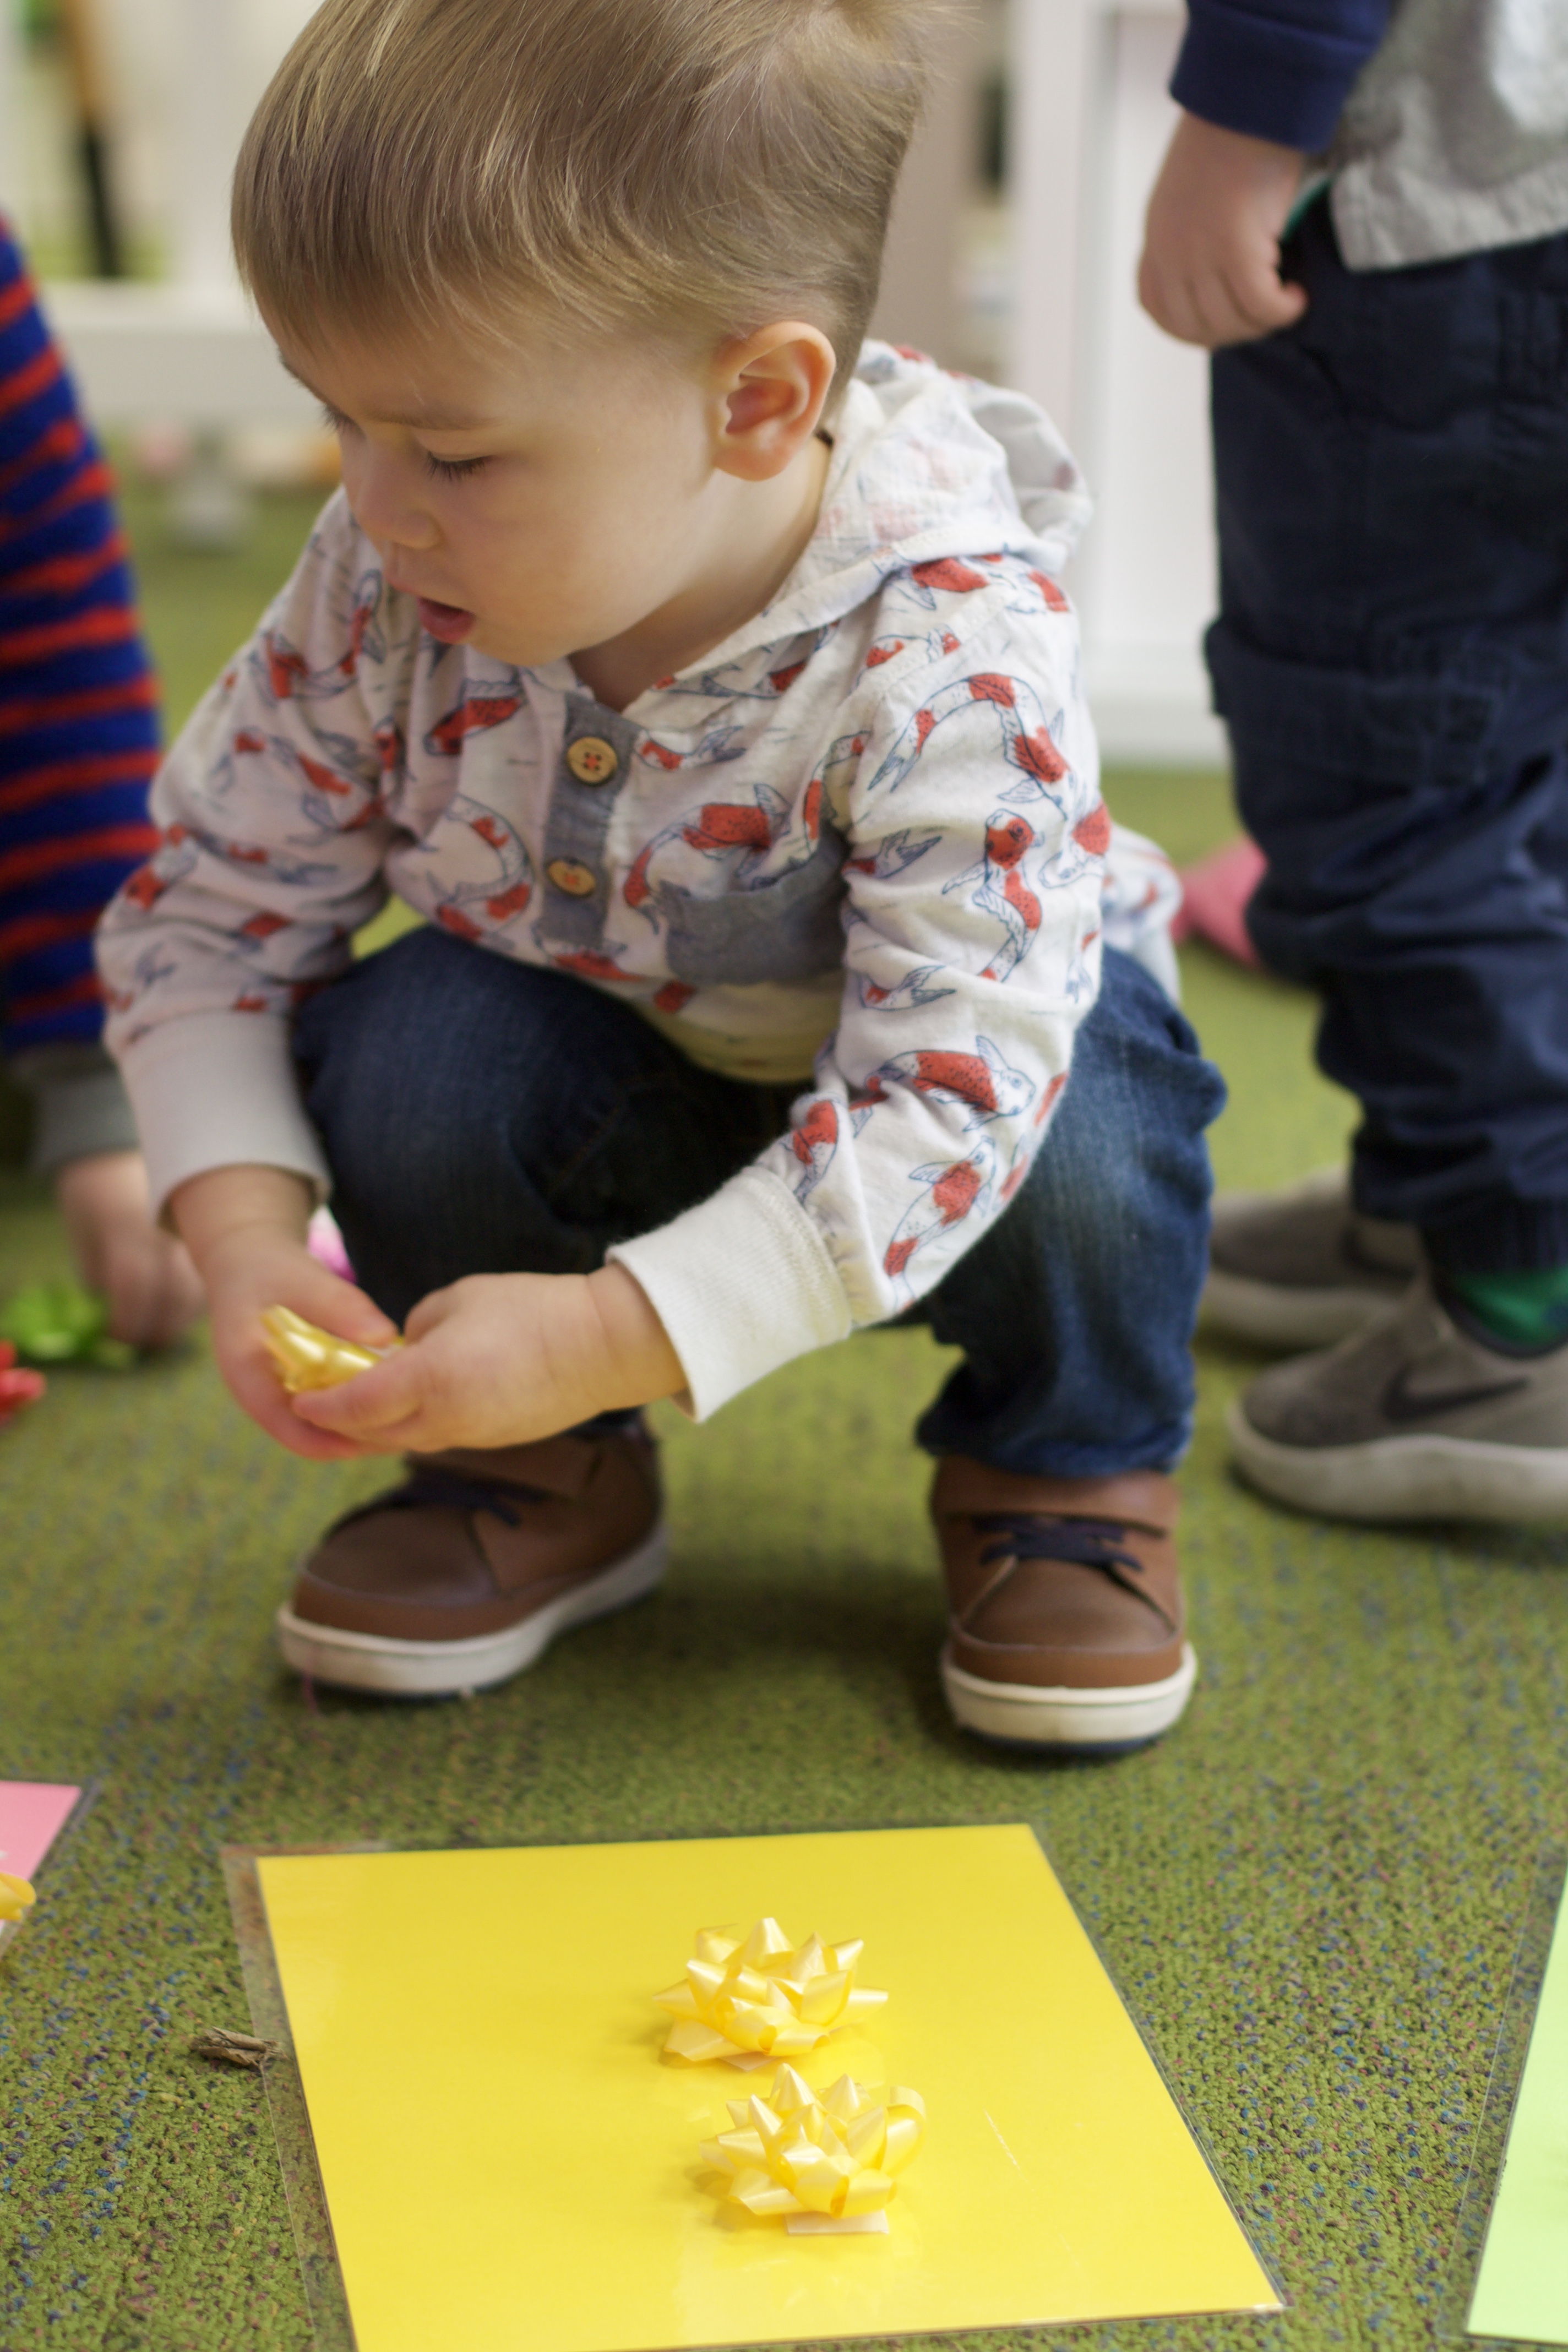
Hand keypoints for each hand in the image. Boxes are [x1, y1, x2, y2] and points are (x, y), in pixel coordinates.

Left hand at [54, 1150, 205, 1347]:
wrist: (125, 1152)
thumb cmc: (94, 1193)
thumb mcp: (83, 1231)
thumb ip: (97, 1274)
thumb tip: (110, 1319)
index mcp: (126, 1225)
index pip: (134, 1280)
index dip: (126, 1317)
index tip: (115, 1335)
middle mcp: (165, 1231)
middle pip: (173, 1294)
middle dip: (154, 1328)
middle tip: (136, 1341)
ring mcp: (189, 1234)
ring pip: (196, 1292)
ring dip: (177, 1320)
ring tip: (156, 1330)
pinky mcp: (205, 1239)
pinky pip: (205, 1282)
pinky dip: (191, 1302)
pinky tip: (176, 1308)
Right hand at [171, 1164, 400, 1460]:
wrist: (245, 1259)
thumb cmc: (268, 1267)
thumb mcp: (301, 1279)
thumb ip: (339, 1306)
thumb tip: (386, 1335)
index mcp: (246, 1376)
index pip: (289, 1429)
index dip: (334, 1443)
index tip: (381, 1437)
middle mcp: (261, 1394)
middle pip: (310, 1435)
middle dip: (356, 1437)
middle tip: (408, 1428)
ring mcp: (278, 1391)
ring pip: (321, 1424)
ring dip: (360, 1422)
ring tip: (408, 1414)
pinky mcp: (297, 1383)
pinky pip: (328, 1403)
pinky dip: (356, 1401)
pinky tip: (391, 1391)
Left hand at [288, 1263, 684, 1454]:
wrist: (603, 1347)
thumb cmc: (533, 1309)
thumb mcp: (459, 1299)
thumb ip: (419, 1327)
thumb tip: (406, 1348)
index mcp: (429, 1380)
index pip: (354, 1403)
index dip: (321, 1403)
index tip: (300, 1397)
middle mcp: (445, 1420)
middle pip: (373, 1434)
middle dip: (340, 1423)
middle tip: (318, 1405)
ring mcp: (472, 1436)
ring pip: (407, 1440)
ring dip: (378, 1428)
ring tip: (359, 1406)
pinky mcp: (496, 1440)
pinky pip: (441, 1436)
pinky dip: (416, 1425)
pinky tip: (414, 1404)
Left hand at [1138, 112, 1308, 348]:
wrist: (1250, 99)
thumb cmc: (1232, 135)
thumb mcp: (1192, 190)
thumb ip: (1192, 231)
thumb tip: (1219, 275)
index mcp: (1157, 237)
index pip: (1159, 310)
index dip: (1194, 327)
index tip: (1229, 318)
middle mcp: (1171, 253)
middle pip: (1199, 327)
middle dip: (1238, 330)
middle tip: (1269, 312)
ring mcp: (1199, 256)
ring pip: (1231, 322)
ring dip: (1264, 322)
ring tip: (1287, 299)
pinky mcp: (1235, 251)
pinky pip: (1260, 306)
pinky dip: (1284, 310)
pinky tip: (1299, 295)